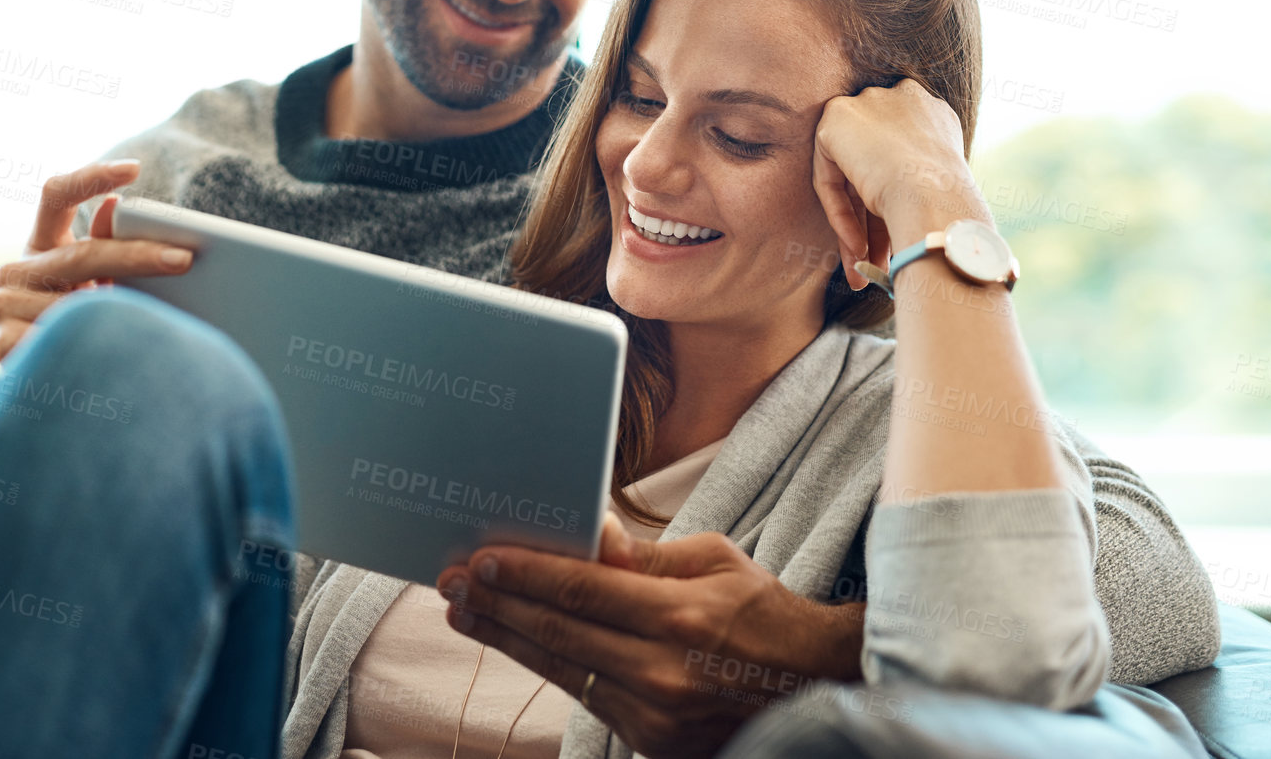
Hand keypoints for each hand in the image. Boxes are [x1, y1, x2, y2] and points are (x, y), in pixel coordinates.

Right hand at [0, 159, 192, 359]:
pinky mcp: (4, 344)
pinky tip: (113, 357)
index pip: (56, 194)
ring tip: (153, 328)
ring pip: (77, 303)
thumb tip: (113, 207)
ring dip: (119, 316)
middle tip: (183, 259)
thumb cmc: (93, 325)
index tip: (135, 170)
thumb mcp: (106, 285)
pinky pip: (62, 339)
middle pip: (80, 253)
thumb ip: (112, 249)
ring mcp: (3, 306)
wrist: (59, 390)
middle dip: (137, 256)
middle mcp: (15, 271)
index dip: (92, 177)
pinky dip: (93, 346)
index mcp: (42, 245)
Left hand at [436, 515, 863, 758]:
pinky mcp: (654, 745)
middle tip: (451, 585)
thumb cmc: (765, 614)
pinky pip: (588, 698)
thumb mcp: (714, 562)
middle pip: (556, 632)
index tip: (479, 560)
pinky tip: (522, 643)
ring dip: (508, 638)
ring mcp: (656, 716)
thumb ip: (642, 556)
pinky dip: (552, 667)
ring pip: (562, 669)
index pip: (579, 589)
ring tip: (466, 614)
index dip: (522, 574)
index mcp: (679, 616)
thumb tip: (589, 533)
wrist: (819, 688)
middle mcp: (662, 671)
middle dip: (495, 606)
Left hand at [811, 79, 977, 290]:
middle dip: (874, 220)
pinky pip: (831, 178)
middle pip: (875, 167)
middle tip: (877, 260)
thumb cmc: (951, 202)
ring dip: (858, 227)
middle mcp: (899, 98)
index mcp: (931, 111)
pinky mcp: (835, 120)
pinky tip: (856, 249)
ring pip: (853, 177)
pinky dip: (840, 215)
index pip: (902, 157)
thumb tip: (901, 217)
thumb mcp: (943, 187)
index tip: (899, 236)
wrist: (933, 193)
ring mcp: (867, 105)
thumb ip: (918, 185)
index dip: (896, 199)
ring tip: (864, 269)